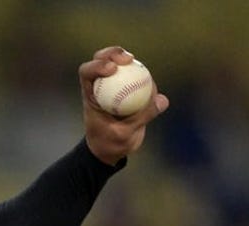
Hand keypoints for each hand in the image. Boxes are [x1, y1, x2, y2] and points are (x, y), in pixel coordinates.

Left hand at [79, 46, 168, 165]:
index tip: (112, 69)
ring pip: (122, 66)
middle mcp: (101, 86)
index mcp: (90, 94)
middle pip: (104, 60)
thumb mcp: (123, 134)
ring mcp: (116, 85)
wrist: (113, 150)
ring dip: (133, 63)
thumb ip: (141, 117)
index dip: (97, 65)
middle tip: (129, 59)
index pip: (87, 72)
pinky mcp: (130, 89)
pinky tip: (153, 87)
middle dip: (114, 54)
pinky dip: (146, 79)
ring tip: (145, 75)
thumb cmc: (110, 143)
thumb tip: (161, 100)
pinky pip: (138, 78)